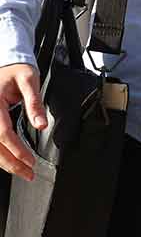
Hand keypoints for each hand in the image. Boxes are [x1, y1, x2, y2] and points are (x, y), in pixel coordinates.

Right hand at [0, 63, 44, 180]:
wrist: (4, 62)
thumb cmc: (16, 69)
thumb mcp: (29, 80)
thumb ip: (35, 103)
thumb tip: (41, 125)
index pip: (2, 133)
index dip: (16, 150)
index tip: (30, 161)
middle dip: (11, 163)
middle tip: (28, 173)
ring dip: (4, 162)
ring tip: (22, 171)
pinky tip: (10, 161)